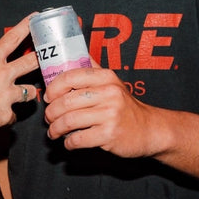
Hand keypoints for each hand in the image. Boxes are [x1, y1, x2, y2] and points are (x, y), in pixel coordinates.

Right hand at [0, 15, 38, 137]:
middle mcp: (2, 75)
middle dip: (42, 59)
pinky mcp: (5, 115)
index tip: (35, 19)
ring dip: (26, 93)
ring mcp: (7, 95)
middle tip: (50, 57)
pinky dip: (7, 116)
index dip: (26, 27)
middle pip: (31, 62)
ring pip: (29, 92)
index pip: (12, 39)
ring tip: (21, 96)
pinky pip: (13, 116)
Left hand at [44, 66, 159, 157]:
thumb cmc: (125, 106)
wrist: (150, 129)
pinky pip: (78, 139)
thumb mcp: (113, 82)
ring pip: (69, 121)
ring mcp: (110, 114)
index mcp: (106, 77)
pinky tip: (68, 142)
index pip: (70, 77)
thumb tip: (70, 56)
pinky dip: (68, 142)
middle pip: (66, 101)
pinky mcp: (110, 135)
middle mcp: (109, 93)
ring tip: (54, 132)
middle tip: (49, 118)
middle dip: (51, 112)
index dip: (53, 88)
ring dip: (56, 129)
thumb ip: (92, 70)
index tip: (47, 97)